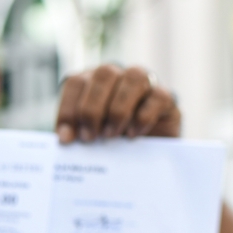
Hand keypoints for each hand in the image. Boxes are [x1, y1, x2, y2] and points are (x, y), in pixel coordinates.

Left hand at [56, 65, 180, 143]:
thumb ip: (75, 134)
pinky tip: (133, 135)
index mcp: (92, 81)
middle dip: (92, 108)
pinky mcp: (167, 98)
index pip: (76, 82)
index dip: (69, 109)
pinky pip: (159, 96)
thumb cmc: (108, 143)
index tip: (67, 138)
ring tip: (111, 135)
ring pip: (135, 76)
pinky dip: (144, 116)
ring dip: (118, 108)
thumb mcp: (88, 137)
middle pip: (104, 73)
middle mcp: (118, 75)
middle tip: (89, 138)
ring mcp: (145, 83)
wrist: (142, 158)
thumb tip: (65, 138)